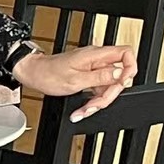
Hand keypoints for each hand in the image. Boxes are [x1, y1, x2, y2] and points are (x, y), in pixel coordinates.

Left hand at [12, 43, 137, 122]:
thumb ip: (99, 77)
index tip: (122, 83)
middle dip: (108, 94)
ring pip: (108, 87)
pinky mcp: (88, 77)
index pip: (126, 53)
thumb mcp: (75, 79)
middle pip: (118, 76)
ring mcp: (93, 68)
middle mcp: (97, 60)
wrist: (34, 75)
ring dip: (98, 101)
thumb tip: (119, 75)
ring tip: (84, 109)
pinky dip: (92, 101)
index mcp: (96, 55)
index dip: (130, 68)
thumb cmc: (49, 74)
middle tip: (95, 104)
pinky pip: (98, 90)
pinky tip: (83, 108)